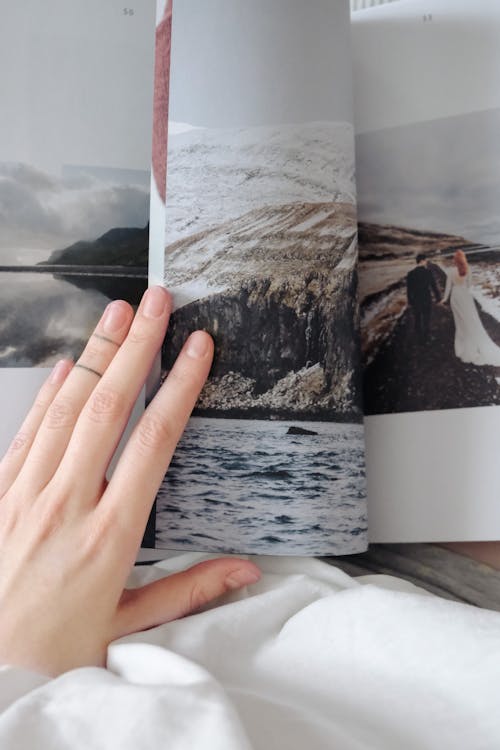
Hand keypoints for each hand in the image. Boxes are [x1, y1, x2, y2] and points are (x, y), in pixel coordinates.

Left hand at [0, 287, 259, 675]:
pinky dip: (49, 393)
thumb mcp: (128, 626)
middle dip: (137, 347)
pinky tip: (67, 365)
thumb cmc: (51, 650)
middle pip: (108, 407)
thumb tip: (246, 570)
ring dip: (95, 355)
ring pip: (65, 408)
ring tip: (117, 313)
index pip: (154, 440)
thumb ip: (189, 590)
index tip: (197, 348)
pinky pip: (27, 432)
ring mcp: (25, 495)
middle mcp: (67, 504)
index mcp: (110, 535)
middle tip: (157, 303)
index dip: (179, 386)